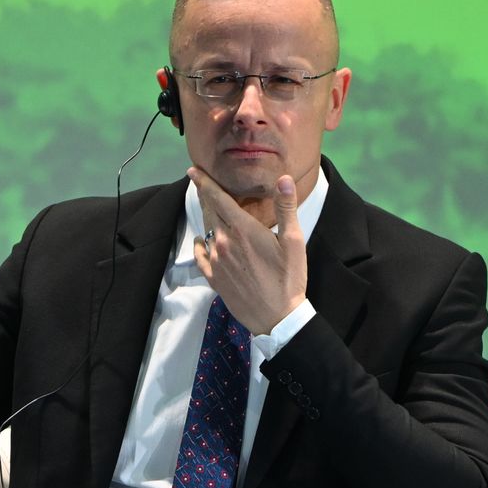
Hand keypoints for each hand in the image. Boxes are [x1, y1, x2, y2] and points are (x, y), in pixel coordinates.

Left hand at [189, 166, 306, 333]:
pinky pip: (200, 256)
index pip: (218, 198)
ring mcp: (216, 261)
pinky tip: (201, 241)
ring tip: (208, 210)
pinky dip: (199, 245)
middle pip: (209, 212)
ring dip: (206, 218)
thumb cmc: (289, 278)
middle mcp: (224, 242)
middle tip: (200, 184)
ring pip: (206, 232)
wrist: (276, 317)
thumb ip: (286, 208)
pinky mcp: (214, 277)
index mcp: (243, 229)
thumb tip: (284, 179)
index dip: (204, 182)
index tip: (193, 170)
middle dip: (204, 196)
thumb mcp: (293, 242)